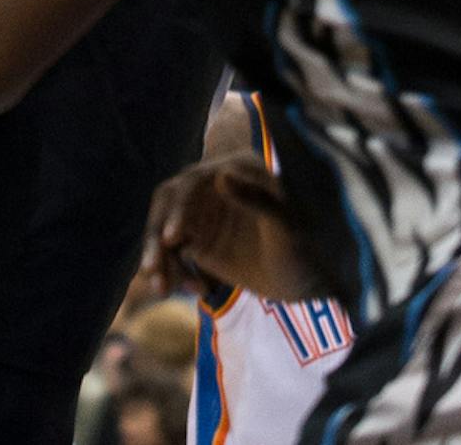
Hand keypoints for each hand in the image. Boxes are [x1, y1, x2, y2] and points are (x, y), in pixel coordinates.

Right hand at [144, 155, 318, 301]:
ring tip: (162, 289)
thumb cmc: (304, 245)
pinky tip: (197, 290)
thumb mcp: (285, 224)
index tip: (170, 239)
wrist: (309, 280)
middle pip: (169, 205)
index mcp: (234, 171)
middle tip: (152, 268)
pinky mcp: (202, 244)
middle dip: (155, 235)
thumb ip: (256, 198)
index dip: (177, 208)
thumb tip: (220, 175)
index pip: (192, 182)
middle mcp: (214, 187)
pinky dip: (175, 272)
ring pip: (167, 232)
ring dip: (159, 258)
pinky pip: (175, 255)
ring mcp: (205, 216)